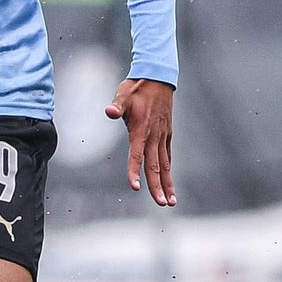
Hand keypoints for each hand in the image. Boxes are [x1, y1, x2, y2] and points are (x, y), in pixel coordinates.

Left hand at [106, 78, 175, 206]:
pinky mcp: (167, 134)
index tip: (135, 187)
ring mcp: (162, 136)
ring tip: (171, 202)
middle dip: (158, 186)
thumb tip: (110, 112)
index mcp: (141, 131)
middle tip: (162, 204)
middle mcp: (154, 137)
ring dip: (168, 183)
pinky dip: (169, 171)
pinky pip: (168, 156)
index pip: (137, 156)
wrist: (158, 78)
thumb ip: (117, 106)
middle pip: (155, 166)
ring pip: (166, 165)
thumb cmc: (137, 87)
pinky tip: (169, 182)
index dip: (135, 172)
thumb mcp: (123, 94)